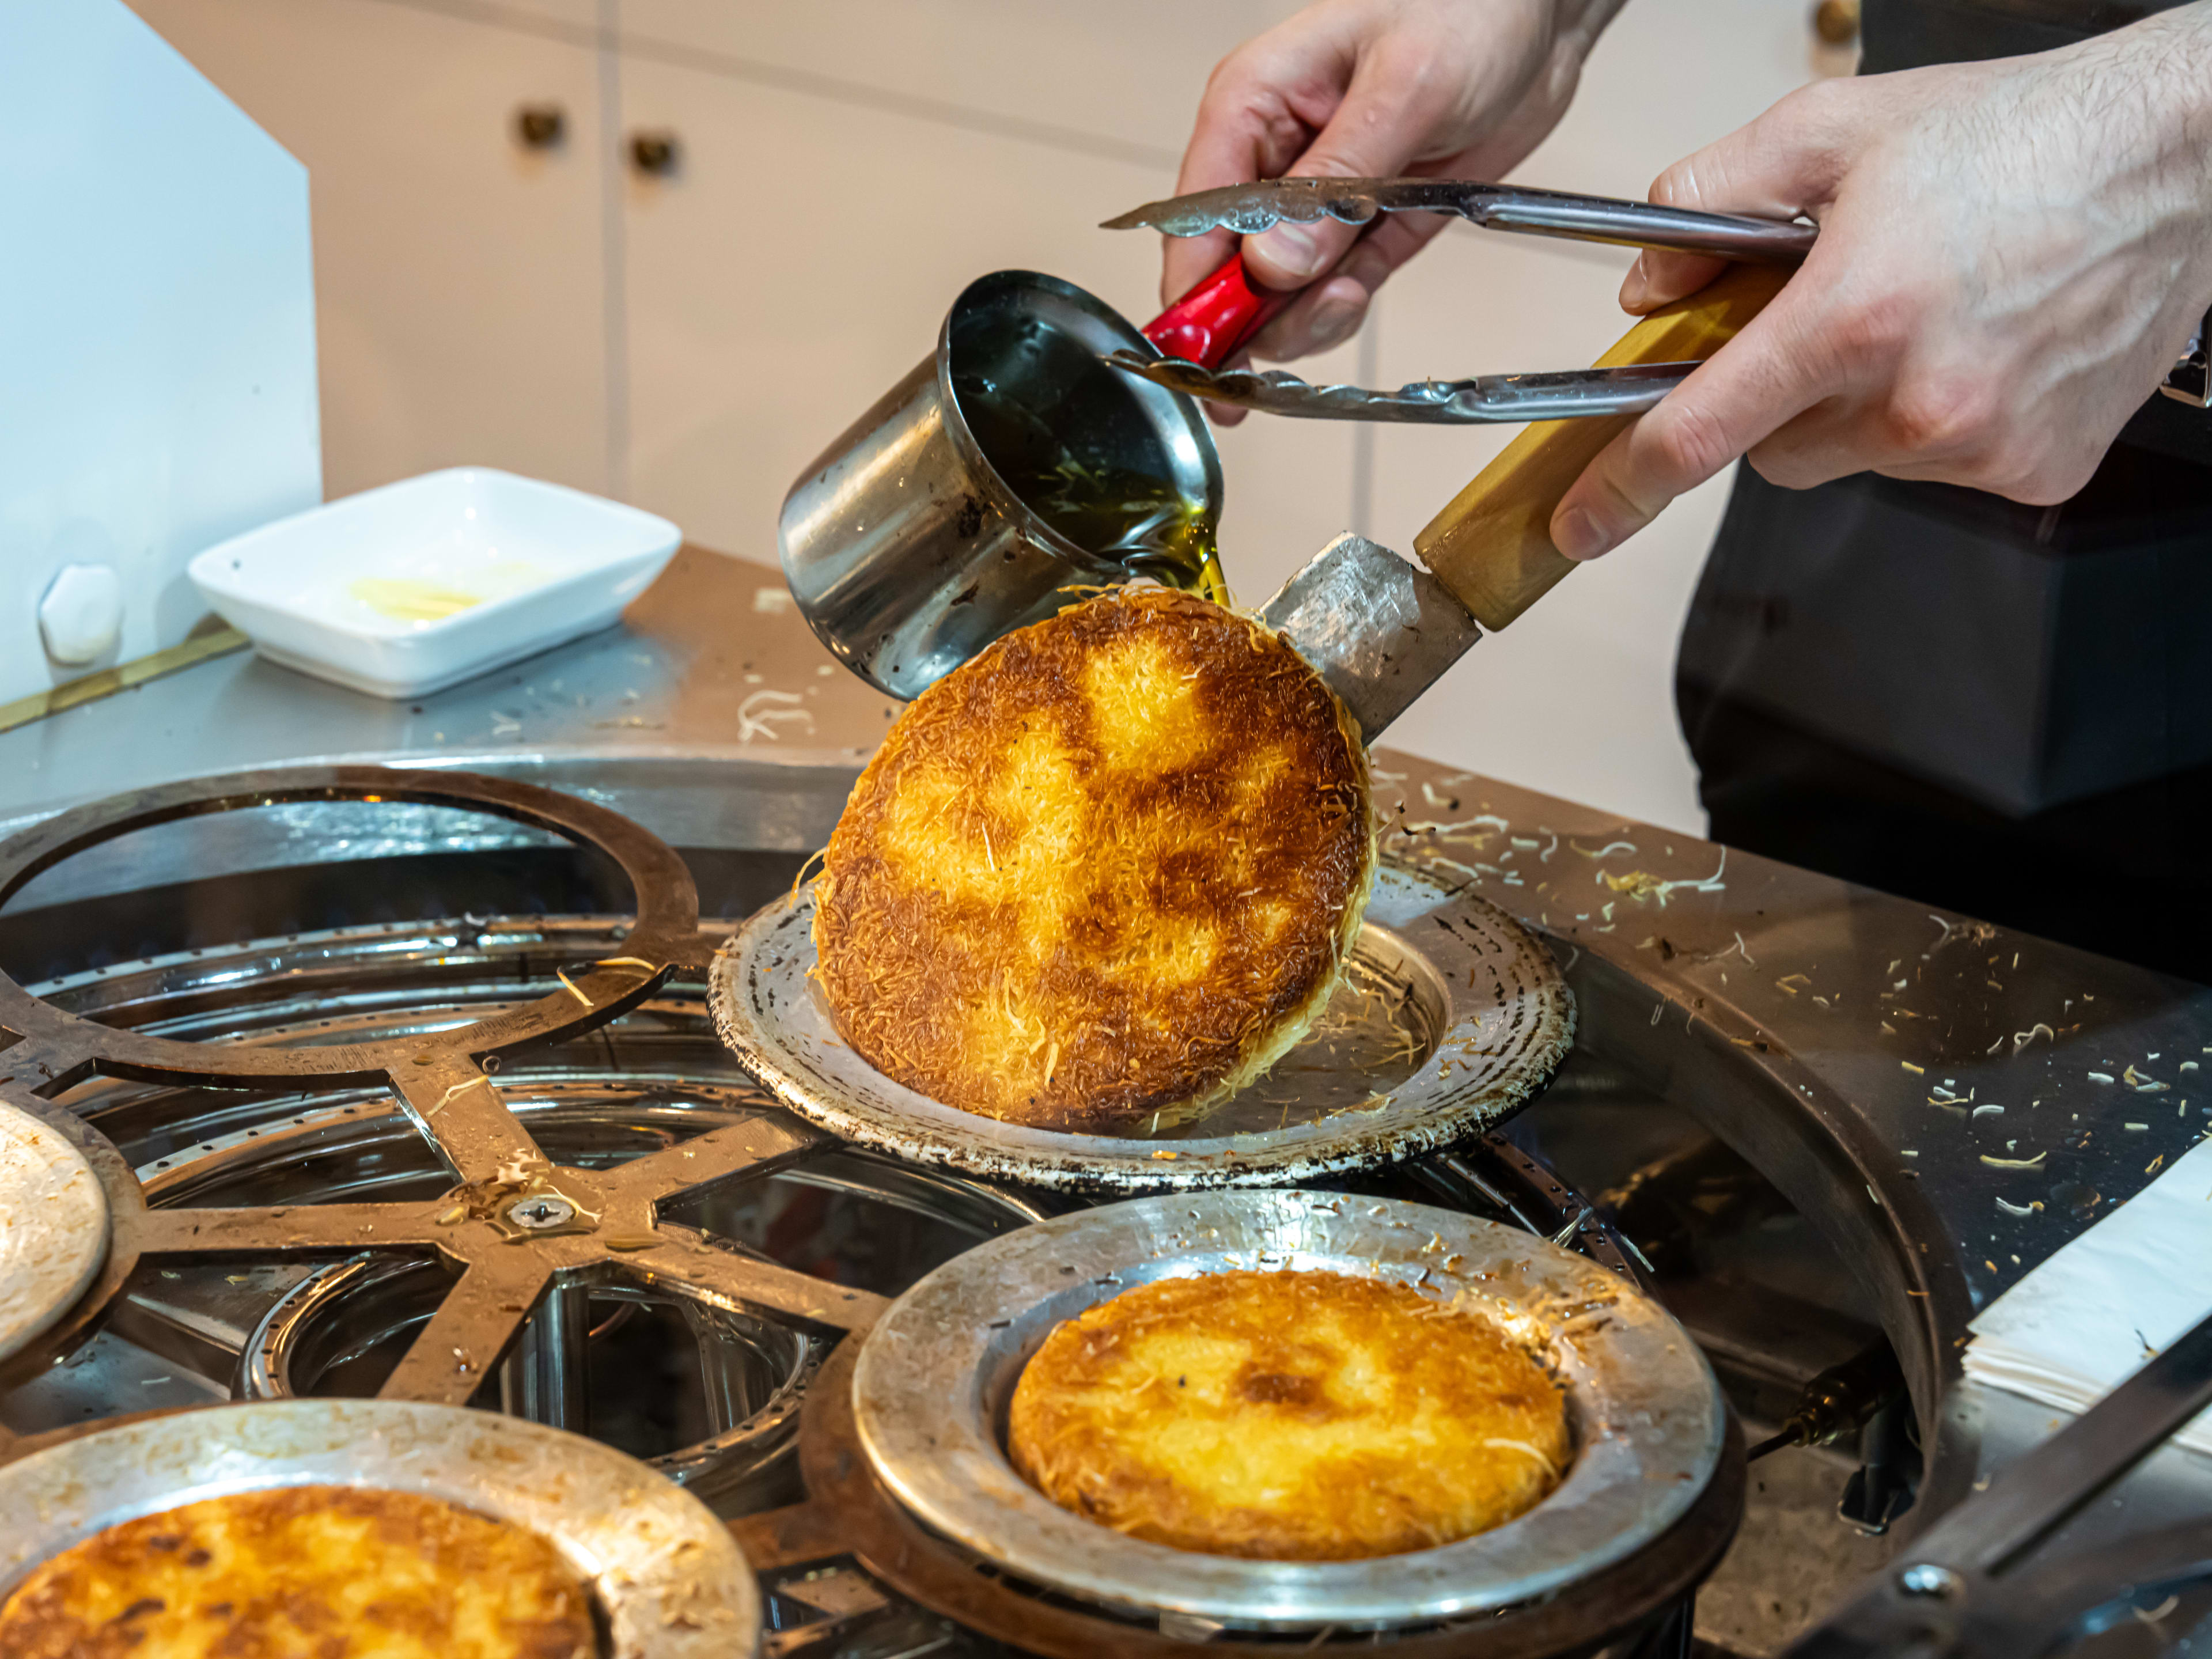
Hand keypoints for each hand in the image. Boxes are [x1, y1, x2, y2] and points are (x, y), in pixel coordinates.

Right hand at [1166, 0, 1627, 417]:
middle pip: (1227, 264)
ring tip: (1339, 307)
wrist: (1546, 15)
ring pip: (1278, 290)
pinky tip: (1348, 304)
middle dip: (1246, 318)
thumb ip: (1338, 181)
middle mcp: (1275, 154)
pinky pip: (1335, 287)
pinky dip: (1338, 310)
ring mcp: (1320, 196)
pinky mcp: (1368, 223)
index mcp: (1254, 101)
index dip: (1192, 287)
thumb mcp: (1405, 86)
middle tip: (1273, 354)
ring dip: (1298, 320)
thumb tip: (1274, 264)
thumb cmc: (1470, 8)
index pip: (1196, 212)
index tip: (1203, 349)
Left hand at [1550, 6, 2211, 560]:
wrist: (2181, 157)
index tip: (1580, 524)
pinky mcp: (2036, 470)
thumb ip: (1708, 202)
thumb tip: (1646, 286)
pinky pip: (1939, 468)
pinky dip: (1940, 422)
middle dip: (1779, 402)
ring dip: (1865, 408)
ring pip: (1857, 460)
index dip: (1624, 486)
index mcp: (1853, 318)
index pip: (1700, 432)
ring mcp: (1982, 445)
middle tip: (1834, 322)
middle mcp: (1918, 400)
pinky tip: (1984, 346)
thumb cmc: (2016, 137)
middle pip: (1775, 453)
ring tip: (1931, 316)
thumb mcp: (1831, 130)